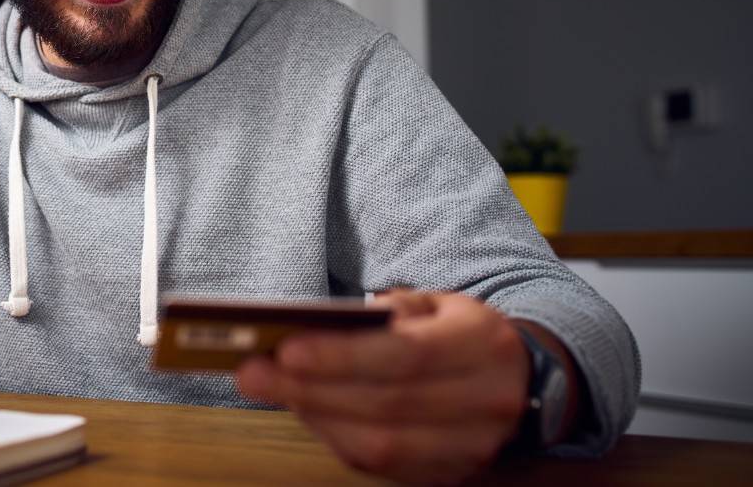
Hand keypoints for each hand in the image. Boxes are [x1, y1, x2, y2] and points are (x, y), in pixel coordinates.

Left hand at [236, 290, 530, 484]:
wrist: (520, 380)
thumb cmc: (460, 333)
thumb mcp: (437, 303)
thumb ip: (391, 310)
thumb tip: (324, 326)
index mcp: (483, 343)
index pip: (406, 356)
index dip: (343, 356)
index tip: (285, 349)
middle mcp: (485, 400)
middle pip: (386, 404)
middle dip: (310, 388)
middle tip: (252, 371)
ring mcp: (472, 447)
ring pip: (380, 444)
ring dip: (314, 415)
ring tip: (268, 387)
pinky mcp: (450, 474)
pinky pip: (381, 466)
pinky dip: (333, 437)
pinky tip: (303, 409)